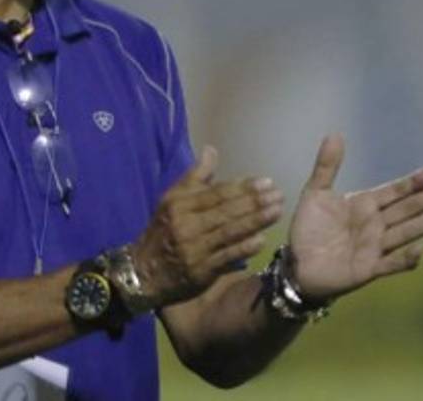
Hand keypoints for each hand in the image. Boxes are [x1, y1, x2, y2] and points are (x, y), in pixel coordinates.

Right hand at [132, 145, 284, 307]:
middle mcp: (186, 224)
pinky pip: (226, 257)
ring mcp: (194, 249)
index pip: (216, 193)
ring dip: (255, 221)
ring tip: (277, 211)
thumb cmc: (163, 231)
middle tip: (278, 194)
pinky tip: (261, 241)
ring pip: (229, 232)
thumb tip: (211, 150)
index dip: (242, 187)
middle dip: (254, 202)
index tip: (266, 181)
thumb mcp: (172, 200)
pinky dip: (244, 248)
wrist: (144, 272)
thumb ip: (196, 177)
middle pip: (225, 211)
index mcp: (179, 205)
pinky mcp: (201, 271)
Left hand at [288, 134, 422, 301]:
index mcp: (364, 205)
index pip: (394, 192)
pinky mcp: (369, 269)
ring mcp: (375, 247)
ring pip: (407, 232)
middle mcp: (375, 225)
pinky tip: (420, 248)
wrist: (296, 263)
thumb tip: (335, 133)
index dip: (411, 183)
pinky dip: (406, 258)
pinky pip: (392, 264)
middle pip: (407, 209)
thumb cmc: (308, 228)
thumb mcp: (315, 193)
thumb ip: (326, 166)